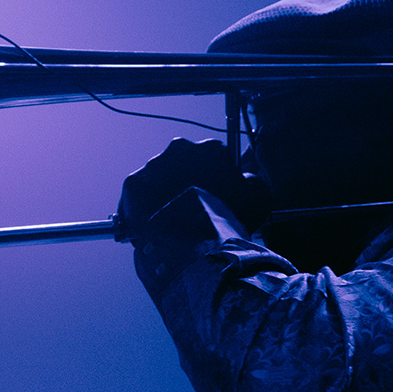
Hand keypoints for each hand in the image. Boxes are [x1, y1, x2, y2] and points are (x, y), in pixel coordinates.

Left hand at [118, 138, 268, 241]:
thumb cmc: (231, 219)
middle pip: (182, 166)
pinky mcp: (133, 185)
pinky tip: (151, 226)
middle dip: (185, 183)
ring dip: (162, 195)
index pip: (213, 158)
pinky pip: (137, 196)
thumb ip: (254, 182)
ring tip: (171, 222)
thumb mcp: (260, 198)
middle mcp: (178, 150)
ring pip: (158, 179)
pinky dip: (142, 208)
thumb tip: (247, 180)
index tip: (214, 197)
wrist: (198, 243)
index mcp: (210, 149)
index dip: (215, 179)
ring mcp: (153, 165)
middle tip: (191, 209)